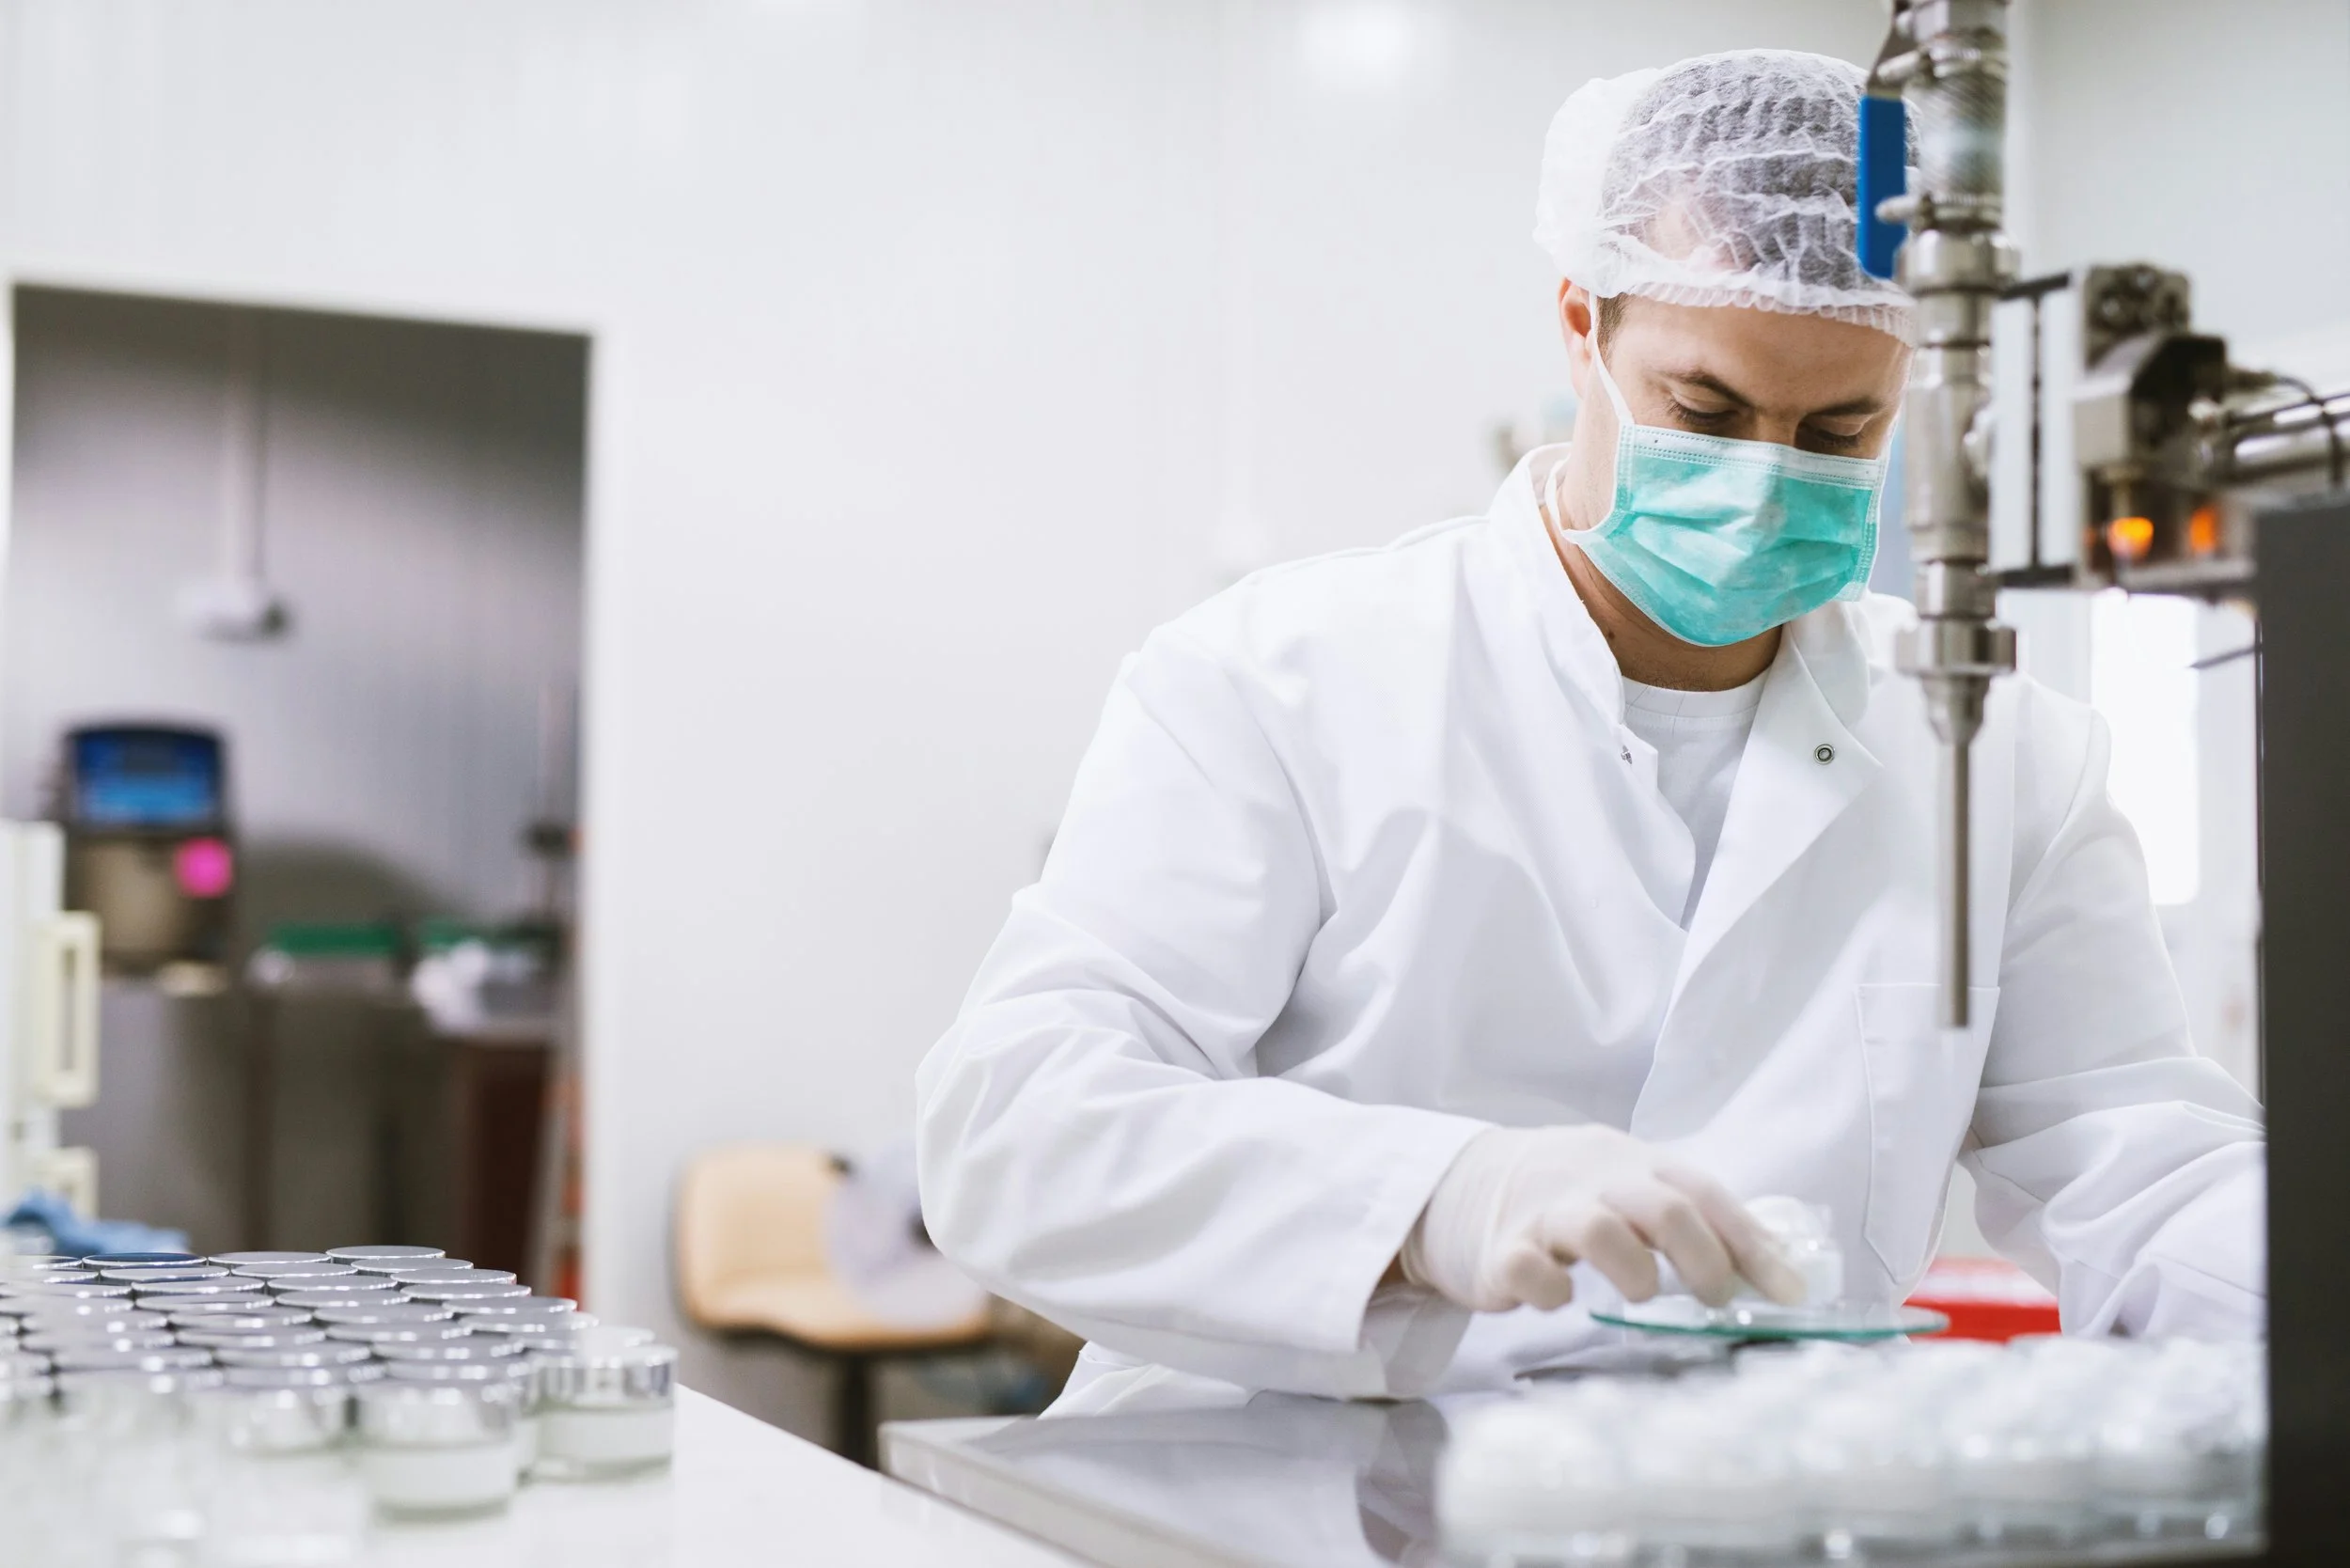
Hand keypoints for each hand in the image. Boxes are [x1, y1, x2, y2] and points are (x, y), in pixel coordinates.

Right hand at [1397, 1125, 1805, 1312]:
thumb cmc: (1567, 1195)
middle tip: (1716, 1297)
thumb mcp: (1629, 1189)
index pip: (1705, 1194)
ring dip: (1635, 1271)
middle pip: (1663, 1207)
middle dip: (1704, 1258)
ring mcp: (1544, 1214)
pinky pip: (1531, 1270)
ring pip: (1599, 1231)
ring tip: (1640, 1294)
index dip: (1753, 1243)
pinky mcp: (1501, 1250)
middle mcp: (1593, 1181)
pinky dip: (1553, 1290)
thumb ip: (1690, 1219)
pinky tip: (1559, 1298)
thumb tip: (1774, 1267)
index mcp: (1633, 1163)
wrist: (1461, 1184)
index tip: (1791, 1291)